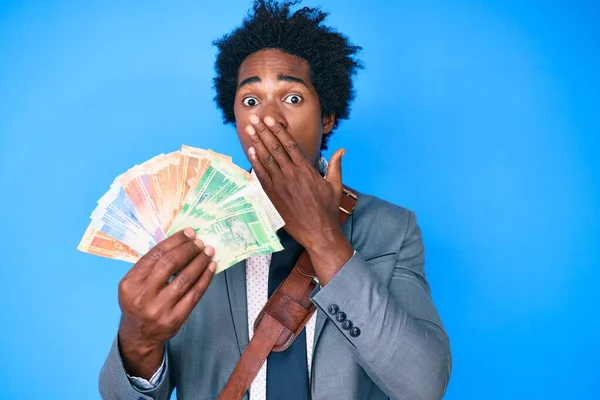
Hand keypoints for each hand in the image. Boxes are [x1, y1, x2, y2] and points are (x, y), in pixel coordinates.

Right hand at [117, 228, 215, 378]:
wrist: (139, 335)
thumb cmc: (139, 302)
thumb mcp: (135, 283)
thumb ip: (151, 265)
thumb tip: (180, 242)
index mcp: (130, 282)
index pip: (155, 255)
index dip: (175, 241)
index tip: (189, 233)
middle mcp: (143, 295)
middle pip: (170, 264)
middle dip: (188, 249)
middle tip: (200, 242)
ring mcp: (159, 309)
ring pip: (185, 278)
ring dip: (200, 262)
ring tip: (208, 252)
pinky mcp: (175, 319)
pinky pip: (194, 294)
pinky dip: (205, 278)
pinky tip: (210, 268)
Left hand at [245, 114, 352, 284]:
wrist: (318, 231)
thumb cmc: (327, 210)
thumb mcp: (335, 185)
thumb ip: (336, 165)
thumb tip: (341, 150)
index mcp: (306, 169)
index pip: (290, 145)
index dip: (279, 130)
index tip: (270, 119)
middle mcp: (292, 174)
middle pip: (275, 148)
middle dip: (264, 131)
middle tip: (255, 117)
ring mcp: (280, 185)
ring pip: (266, 159)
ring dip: (257, 142)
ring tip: (249, 128)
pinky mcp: (273, 196)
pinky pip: (262, 175)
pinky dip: (255, 162)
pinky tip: (250, 150)